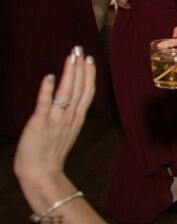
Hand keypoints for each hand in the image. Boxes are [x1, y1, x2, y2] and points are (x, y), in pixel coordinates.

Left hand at [14, 47, 94, 183]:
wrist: (42, 174)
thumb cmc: (50, 154)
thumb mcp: (65, 132)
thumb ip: (68, 115)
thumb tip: (68, 100)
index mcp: (77, 118)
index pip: (87, 92)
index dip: (89, 74)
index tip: (90, 59)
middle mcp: (70, 117)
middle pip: (80, 88)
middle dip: (80, 68)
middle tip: (80, 49)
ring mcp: (56, 120)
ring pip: (67, 93)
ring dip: (70, 73)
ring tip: (72, 56)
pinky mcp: (40, 124)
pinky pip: (45, 105)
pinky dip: (47, 91)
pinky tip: (49, 77)